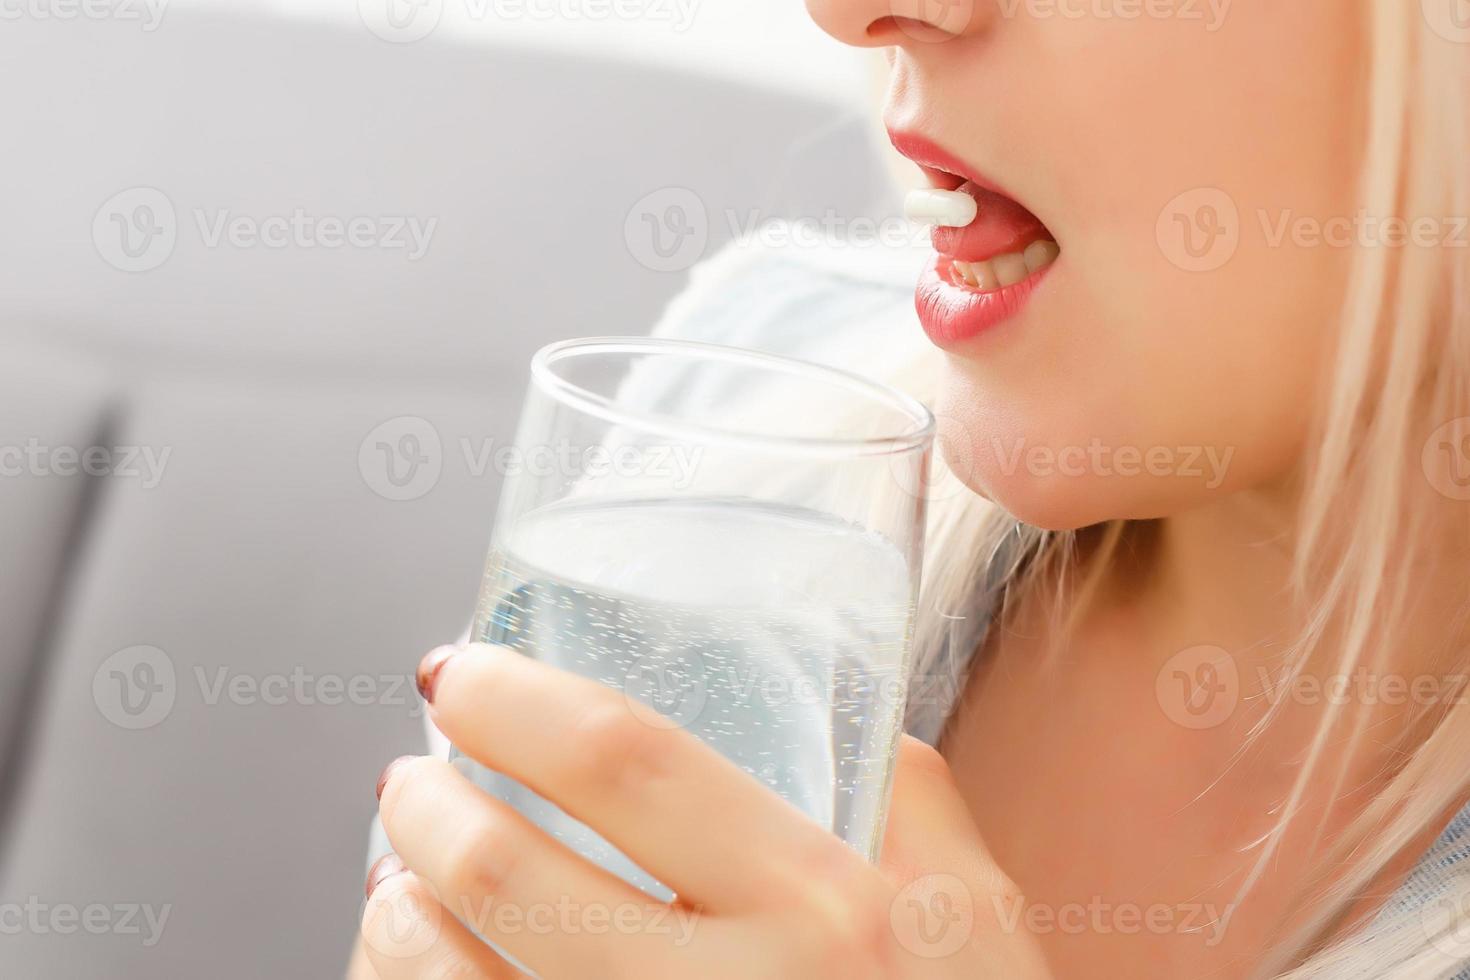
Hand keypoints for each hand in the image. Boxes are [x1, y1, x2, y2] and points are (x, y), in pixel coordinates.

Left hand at [357, 643, 1051, 978]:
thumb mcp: (977, 917)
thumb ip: (903, 796)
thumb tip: (823, 714)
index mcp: (828, 911)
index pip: (629, 761)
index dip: (520, 703)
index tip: (465, 675)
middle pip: (513, 876)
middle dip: (426, 807)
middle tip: (411, 776)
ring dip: (399, 916)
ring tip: (399, 874)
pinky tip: (423, 968)